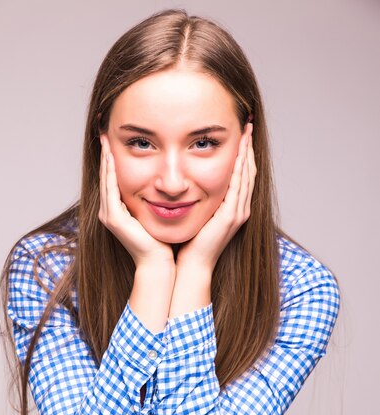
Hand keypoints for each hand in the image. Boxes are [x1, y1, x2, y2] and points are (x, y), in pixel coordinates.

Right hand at [98, 134, 173, 267]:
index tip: (113, 139)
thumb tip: (163, 183)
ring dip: (105, 159)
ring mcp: (108, 216)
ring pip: (105, 180)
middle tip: (104, 131)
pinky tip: (111, 157)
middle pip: (105, 177)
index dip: (112, 159)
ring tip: (105, 138)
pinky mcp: (114, 220)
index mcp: (118, 211)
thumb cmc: (161, 241)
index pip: (112, 179)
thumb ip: (153, 199)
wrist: (158, 263)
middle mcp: (109, 213)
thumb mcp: (155, 213)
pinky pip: (111, 190)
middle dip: (105, 154)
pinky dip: (110, 173)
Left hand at [176, 123, 255, 270]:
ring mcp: (238, 213)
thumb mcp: (199, 215)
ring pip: (247, 176)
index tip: (241, 134)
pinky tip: (239, 153)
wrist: (193, 265)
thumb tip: (190, 184)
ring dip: (247, 153)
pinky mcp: (231, 217)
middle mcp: (241, 209)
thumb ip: (200, 200)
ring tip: (246, 132)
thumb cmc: (191, 244)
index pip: (242, 175)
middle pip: (249, 171)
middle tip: (248, 124)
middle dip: (249, 147)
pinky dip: (239, 168)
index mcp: (234, 209)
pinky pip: (238, 187)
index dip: (243, 154)